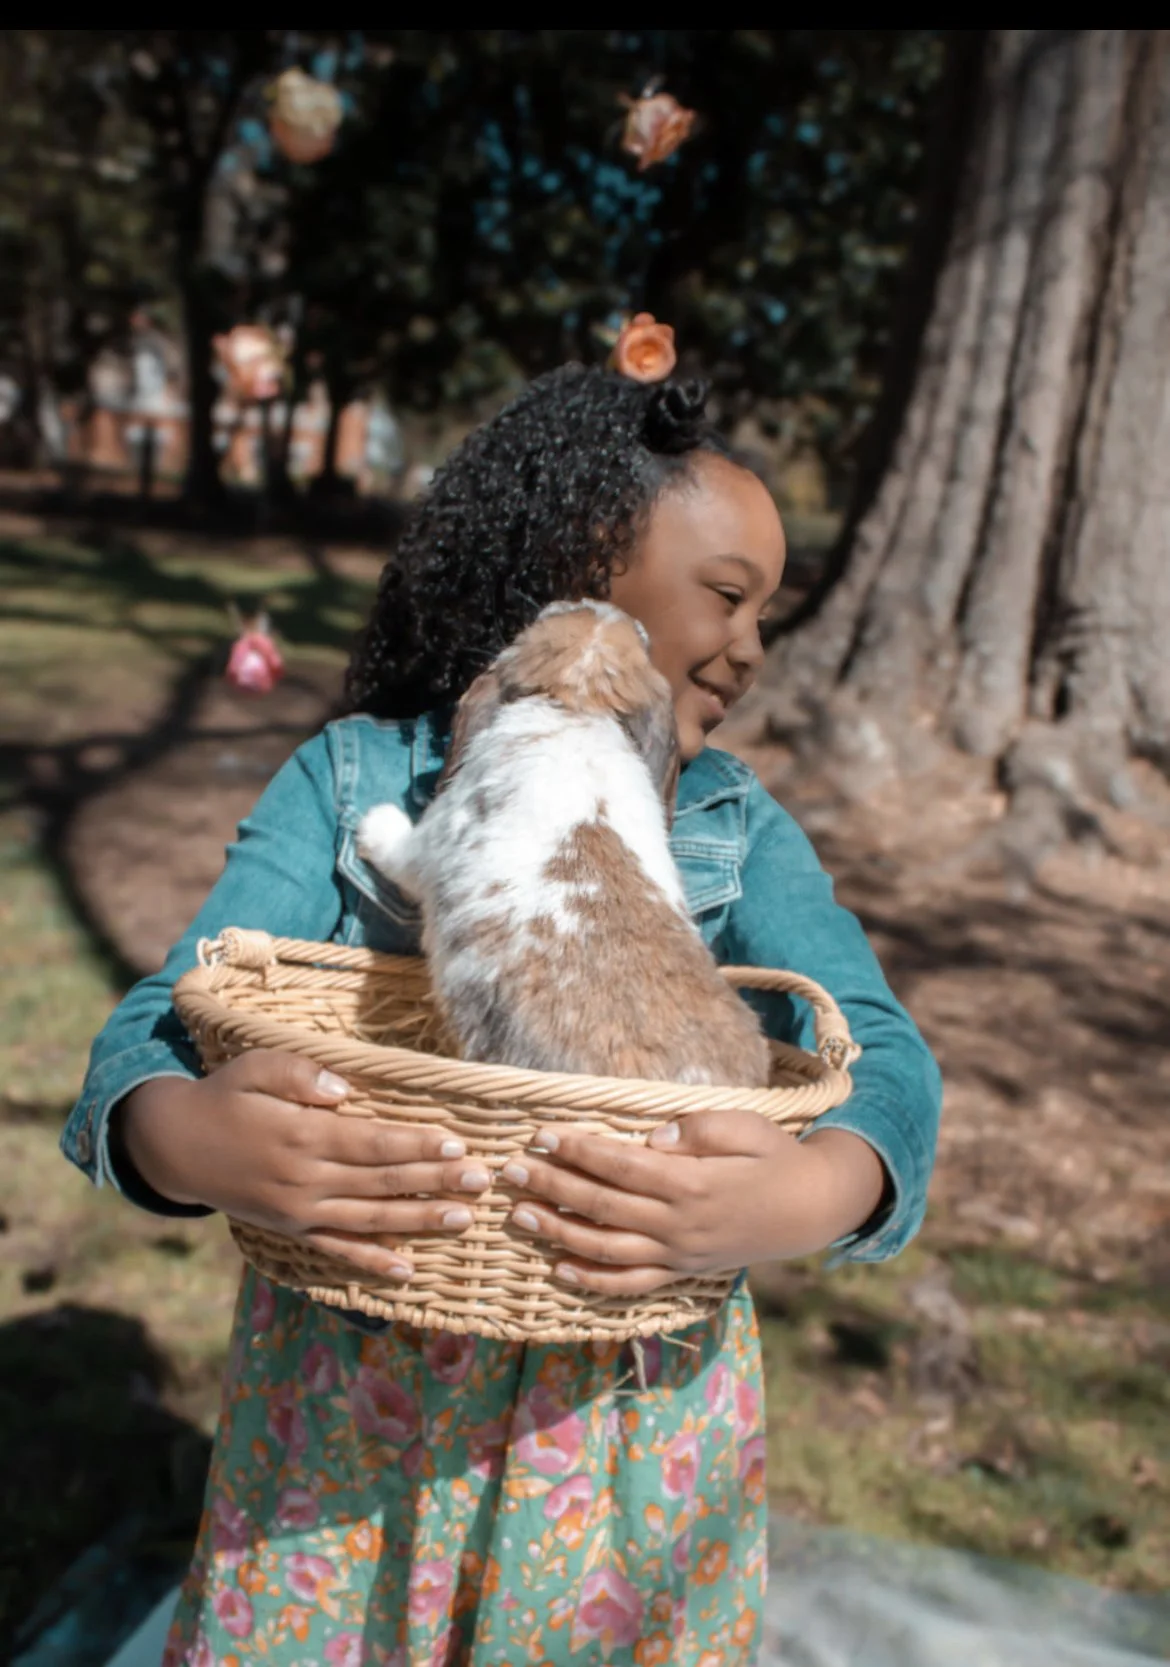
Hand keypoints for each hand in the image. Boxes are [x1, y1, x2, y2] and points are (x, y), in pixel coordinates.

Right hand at [116, 1051, 491, 1279]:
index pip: (372, 1143)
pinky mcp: (291, 1230)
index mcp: (301, 1134)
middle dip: (435, 1182)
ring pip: (369, 1220)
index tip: (458, 1144)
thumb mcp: (255, 1068)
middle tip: (481, 1180)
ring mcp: (298, 1211)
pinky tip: (408, 1270)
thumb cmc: (225, 1097)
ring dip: (419, 1221)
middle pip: (382, 1182)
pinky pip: (338, 1250)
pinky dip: (373, 1262)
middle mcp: (304, 1179)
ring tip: (464, 1219)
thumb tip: (344, 1089)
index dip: (417, 1145)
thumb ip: (300, 1075)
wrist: (176, 1147)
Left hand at [499, 1110, 885, 1295]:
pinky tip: (558, 1270)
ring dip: (558, 1232)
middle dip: (552, 1187)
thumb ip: (699, 1130)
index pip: (621, 1165)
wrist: (810, 1210)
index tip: (541, 1135)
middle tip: (510, 1172)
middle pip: (602, 1205)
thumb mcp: (747, 1127)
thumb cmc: (775, 1157)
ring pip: (606, 1248)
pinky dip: (592, 1281)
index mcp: (692, 1183)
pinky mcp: (681, 1272)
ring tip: (520, 1215)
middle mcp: (679, 1224)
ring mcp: (678, 1253)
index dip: (578, 1150)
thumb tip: (653, 1137)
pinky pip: (631, 1283)